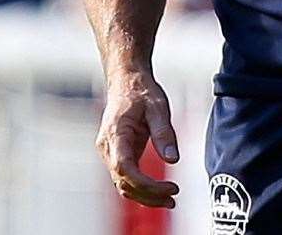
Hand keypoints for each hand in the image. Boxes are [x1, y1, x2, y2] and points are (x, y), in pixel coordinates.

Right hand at [95, 71, 179, 207]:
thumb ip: (164, 133)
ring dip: (145, 197)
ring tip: (170, 200)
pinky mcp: (117, 155)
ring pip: (123, 184)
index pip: (125, 168)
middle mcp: (107, 147)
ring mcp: (110, 153)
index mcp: (115, 133)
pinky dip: (141, 189)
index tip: (169, 188)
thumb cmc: (141, 91)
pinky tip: (159, 193)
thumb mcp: (157, 107)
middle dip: (148, 196)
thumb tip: (173, 159)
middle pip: (123, 182)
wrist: (126, 81)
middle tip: (174, 198)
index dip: (145, 184)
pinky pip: (126, 178)